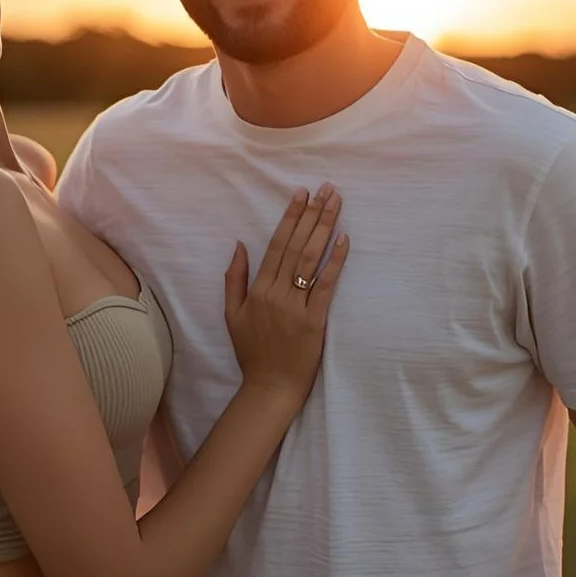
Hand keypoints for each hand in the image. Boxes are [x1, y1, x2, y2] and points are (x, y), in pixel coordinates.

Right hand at [223, 183, 348, 400]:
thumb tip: (239, 245)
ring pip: (310, 259)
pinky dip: (334, 262)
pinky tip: (343, 240)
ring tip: (335, 204)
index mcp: (257, 289)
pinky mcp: (314, 320)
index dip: (290, 217)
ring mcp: (295, 306)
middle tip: (326, 189)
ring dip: (324, 229)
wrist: (270, 387)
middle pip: (296, 245)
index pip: (276, 244)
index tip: (301, 194)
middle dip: (312, 214)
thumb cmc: (252, 352)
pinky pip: (326, 285)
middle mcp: (276, 293)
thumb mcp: (232, 314)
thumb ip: (234, 278)